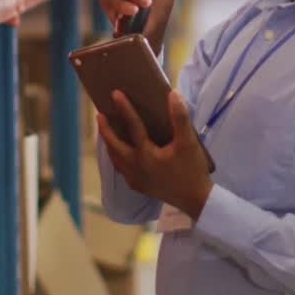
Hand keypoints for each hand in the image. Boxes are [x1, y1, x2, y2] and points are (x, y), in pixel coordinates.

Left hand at [97, 89, 213, 219]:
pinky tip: (121, 157)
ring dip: (109, 145)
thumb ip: (180, 118)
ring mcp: (135, 179)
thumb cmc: (192, 169)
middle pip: (114, 146)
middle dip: (105, 130)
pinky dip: (117, 160)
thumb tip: (173, 94)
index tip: (115, 94)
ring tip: (106, 134)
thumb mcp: (188, 142)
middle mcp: (135, 167)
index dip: (124, 109)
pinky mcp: (139, 187)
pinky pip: (122, 170)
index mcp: (146, 154)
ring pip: (115, 160)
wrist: (195, 200)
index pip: (132, 126)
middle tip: (99, 115)